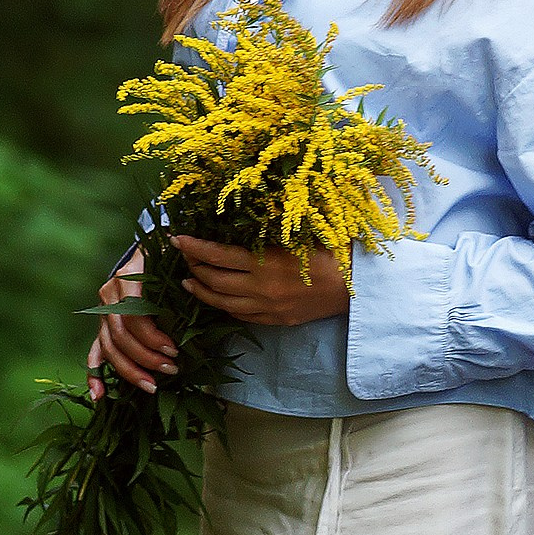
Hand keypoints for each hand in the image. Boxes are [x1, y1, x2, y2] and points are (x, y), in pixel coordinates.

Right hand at [87, 249, 174, 396]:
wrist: (149, 253)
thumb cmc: (169, 259)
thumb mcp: (177, 260)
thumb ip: (185, 271)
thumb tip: (196, 285)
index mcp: (128, 277)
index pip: (133, 315)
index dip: (151, 336)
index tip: (174, 350)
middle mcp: (110, 294)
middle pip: (120, 335)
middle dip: (145, 357)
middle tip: (172, 369)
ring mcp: (103, 312)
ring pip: (109, 348)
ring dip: (129, 370)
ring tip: (152, 386)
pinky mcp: (103, 326)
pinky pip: (96, 351)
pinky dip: (95, 374)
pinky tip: (99, 395)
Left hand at [172, 231, 349, 326]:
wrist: (357, 288)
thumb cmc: (332, 252)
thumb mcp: (298, 233)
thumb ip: (269, 228)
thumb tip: (245, 213)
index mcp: (264, 262)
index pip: (216, 255)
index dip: (193, 247)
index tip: (176, 239)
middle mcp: (260, 288)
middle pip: (214, 280)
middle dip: (193, 267)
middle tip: (184, 257)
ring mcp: (267, 308)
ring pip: (222, 303)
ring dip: (201, 291)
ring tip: (188, 282)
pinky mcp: (276, 321)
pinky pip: (241, 316)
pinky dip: (224, 307)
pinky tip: (218, 299)